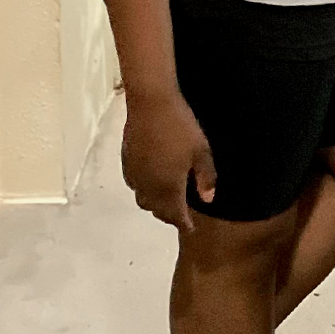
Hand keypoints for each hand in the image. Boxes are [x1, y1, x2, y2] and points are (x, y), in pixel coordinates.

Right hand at [121, 93, 215, 230]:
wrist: (151, 104)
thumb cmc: (181, 128)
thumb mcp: (202, 152)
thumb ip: (206, 178)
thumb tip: (208, 200)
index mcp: (167, 187)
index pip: (175, 214)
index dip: (183, 223)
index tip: (191, 229)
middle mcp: (147, 187)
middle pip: (157, 210)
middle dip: (169, 215)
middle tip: (182, 214)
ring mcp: (134, 175)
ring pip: (143, 200)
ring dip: (156, 204)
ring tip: (169, 199)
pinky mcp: (126, 162)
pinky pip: (135, 186)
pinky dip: (145, 190)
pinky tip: (154, 181)